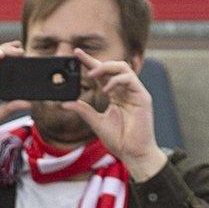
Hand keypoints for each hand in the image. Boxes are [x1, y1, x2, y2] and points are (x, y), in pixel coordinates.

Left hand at [67, 50, 162, 174]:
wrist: (134, 154)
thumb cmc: (119, 140)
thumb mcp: (96, 123)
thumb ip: (84, 111)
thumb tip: (66, 103)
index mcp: (115, 95)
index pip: (102, 74)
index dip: (90, 62)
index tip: (76, 54)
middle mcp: (125, 91)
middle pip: (113, 67)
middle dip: (97, 61)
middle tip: (80, 61)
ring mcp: (135, 93)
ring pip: (123, 68)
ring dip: (106, 67)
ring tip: (92, 74)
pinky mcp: (143, 97)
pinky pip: (130, 79)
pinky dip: (116, 80)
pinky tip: (106, 89)